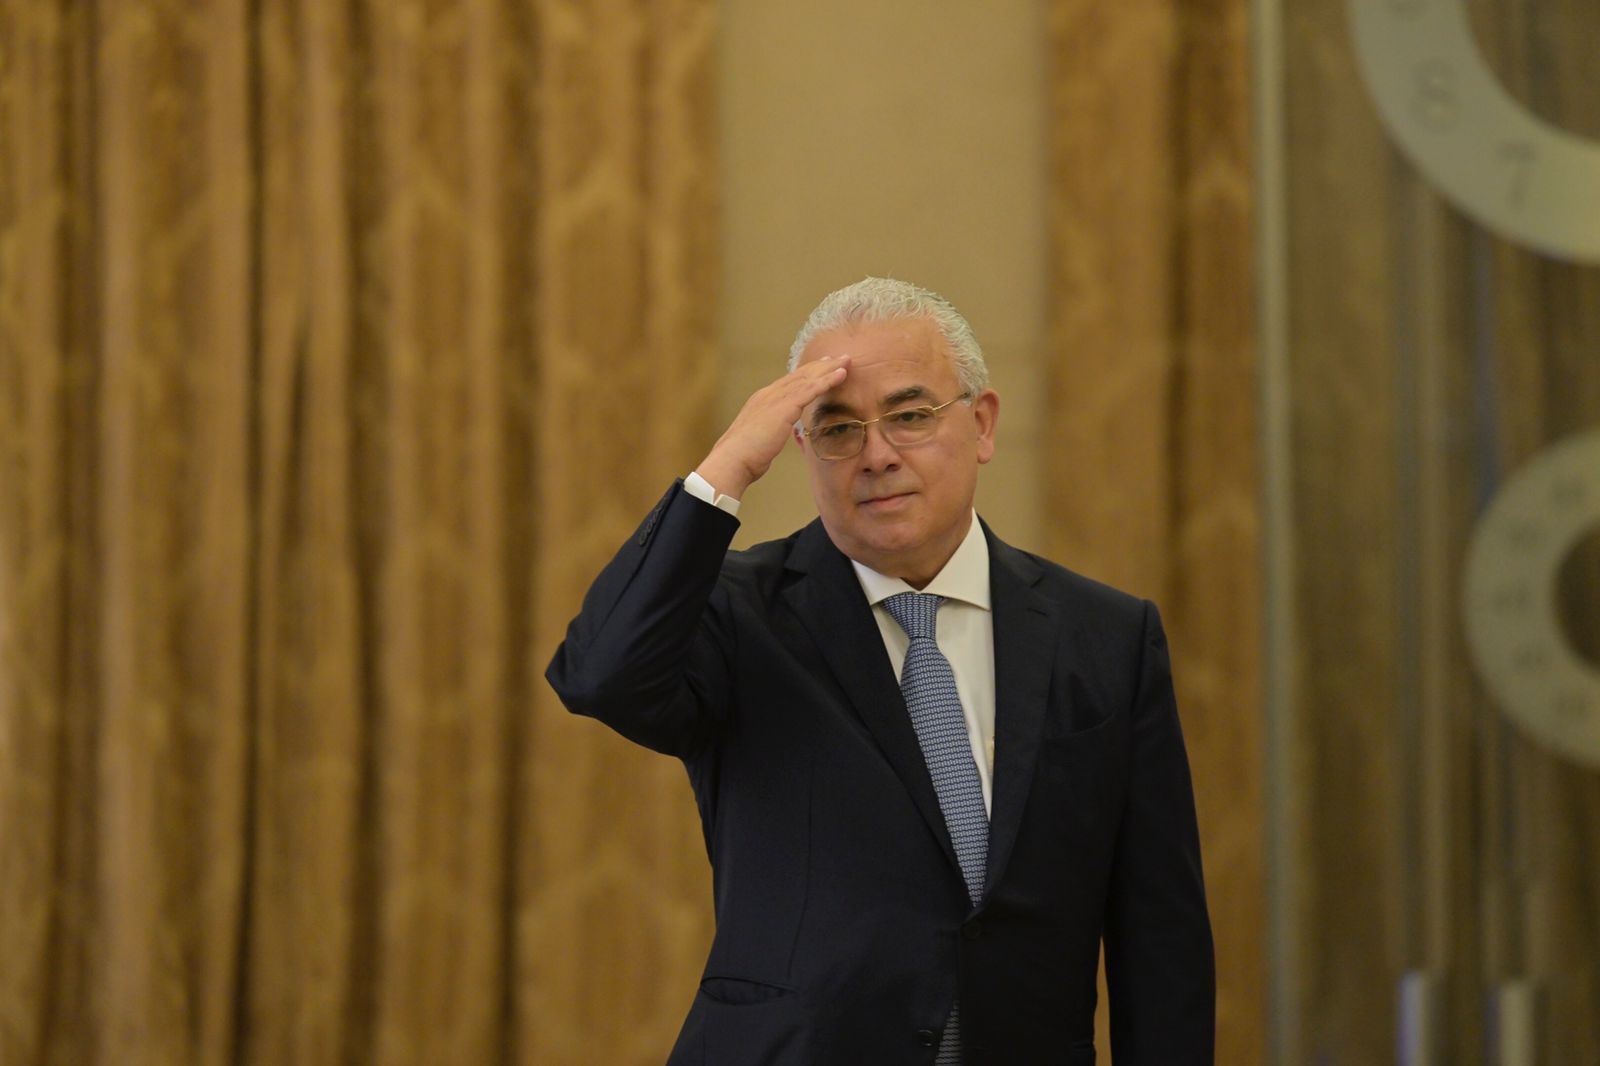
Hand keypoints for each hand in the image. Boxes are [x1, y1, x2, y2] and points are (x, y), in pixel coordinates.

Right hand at [696, 355, 849, 498]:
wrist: (733, 459)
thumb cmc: (744, 457)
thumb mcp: (759, 440)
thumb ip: (768, 433)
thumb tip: (772, 438)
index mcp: (762, 401)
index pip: (788, 383)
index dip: (806, 374)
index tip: (820, 367)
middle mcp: (769, 394)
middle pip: (800, 375)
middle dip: (820, 365)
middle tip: (838, 357)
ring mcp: (776, 398)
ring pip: (808, 378)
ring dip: (829, 368)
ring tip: (847, 360)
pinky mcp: (785, 406)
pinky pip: (811, 388)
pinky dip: (827, 379)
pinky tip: (841, 374)